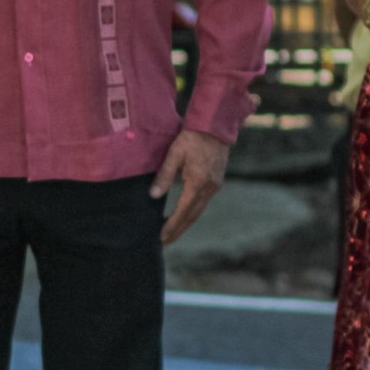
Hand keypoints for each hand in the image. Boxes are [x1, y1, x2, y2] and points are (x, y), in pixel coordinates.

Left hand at [151, 130, 231, 244]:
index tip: (161, 237)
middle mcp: (209, 188)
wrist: (215, 126)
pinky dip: (192, 213)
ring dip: (185, 223)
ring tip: (172, 233)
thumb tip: (153, 196)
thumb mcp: (174, 154)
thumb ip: (164, 175)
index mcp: (197, 182)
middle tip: (164, 242)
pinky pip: (202, 203)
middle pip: (192, 216)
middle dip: (178, 230)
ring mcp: (215, 186)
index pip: (182, 211)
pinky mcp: (216, 182)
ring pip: (198, 211)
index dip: (171, 226)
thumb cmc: (192, 137)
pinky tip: (183, 215)